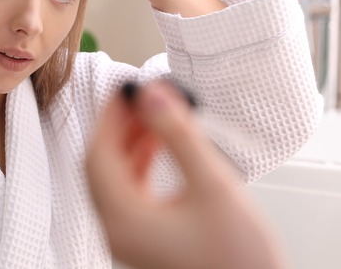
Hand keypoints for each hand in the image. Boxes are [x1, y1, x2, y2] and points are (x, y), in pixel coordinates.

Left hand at [86, 81, 286, 268]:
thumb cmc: (240, 258)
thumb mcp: (212, 185)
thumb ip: (179, 136)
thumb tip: (153, 96)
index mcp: (124, 221)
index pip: (100, 155)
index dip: (110, 116)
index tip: (126, 89)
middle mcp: (118, 232)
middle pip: (103, 166)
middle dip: (120, 127)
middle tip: (141, 97)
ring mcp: (130, 238)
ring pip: (116, 179)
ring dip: (130, 143)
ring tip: (153, 115)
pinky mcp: (146, 239)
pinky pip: (130, 193)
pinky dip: (139, 164)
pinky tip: (158, 145)